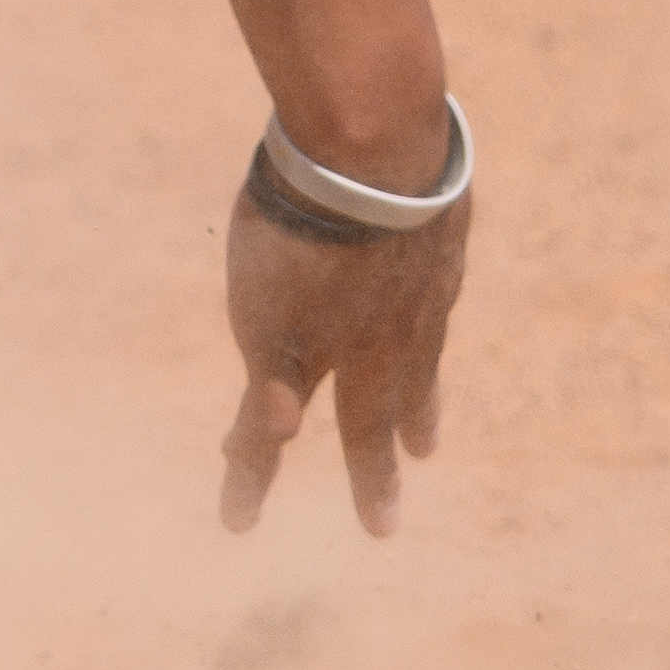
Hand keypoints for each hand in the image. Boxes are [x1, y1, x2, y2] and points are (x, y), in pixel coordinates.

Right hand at [215, 176, 469, 537]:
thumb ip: (420, 194)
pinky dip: (252, 442)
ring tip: (239, 516)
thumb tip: (430, 143)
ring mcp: (325, 343)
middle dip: (374, 471)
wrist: (379, 156)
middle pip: (370, 415)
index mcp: (420, 303)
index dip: (422, 407)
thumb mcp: (428, 182)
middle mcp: (379, 339)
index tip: (426, 443)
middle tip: (381, 526)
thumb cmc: (404, 149)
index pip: (418, 366)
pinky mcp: (278, 337)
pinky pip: (261, 407)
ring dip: (262, 467)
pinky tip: (246, 462)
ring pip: (292, 420)